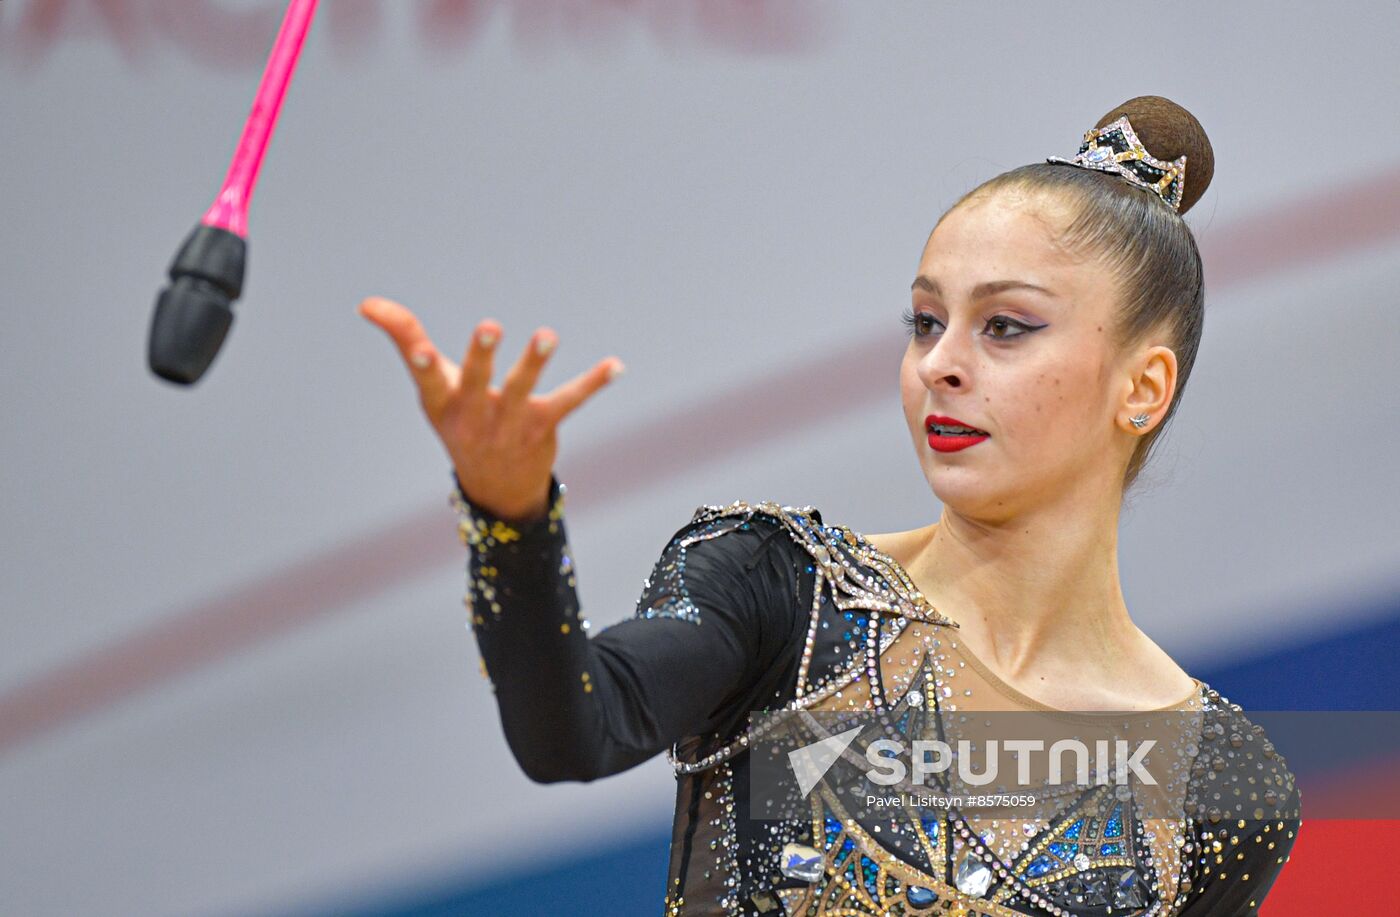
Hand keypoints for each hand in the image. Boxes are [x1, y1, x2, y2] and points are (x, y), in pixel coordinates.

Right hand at [358, 296, 623, 521]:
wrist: (495, 488)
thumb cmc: (460, 418)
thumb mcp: (432, 385)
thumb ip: (405, 339)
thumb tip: (367, 303)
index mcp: (441, 402)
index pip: (426, 375)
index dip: (419, 358)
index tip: (418, 346)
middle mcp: (474, 414)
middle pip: (477, 382)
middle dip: (482, 356)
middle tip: (489, 325)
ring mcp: (509, 423)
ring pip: (522, 390)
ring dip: (534, 362)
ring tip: (547, 334)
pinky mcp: (542, 426)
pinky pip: (569, 400)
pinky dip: (593, 382)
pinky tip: (616, 366)